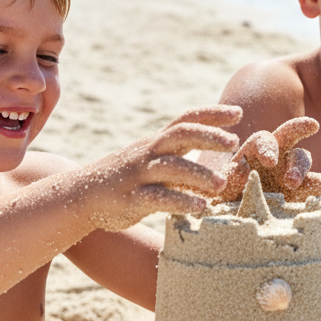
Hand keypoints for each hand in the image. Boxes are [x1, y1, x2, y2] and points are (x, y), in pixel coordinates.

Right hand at [81, 105, 241, 230]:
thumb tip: (217, 150)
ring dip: (199, 174)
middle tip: (234, 143)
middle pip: (181, 135)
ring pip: (171, 167)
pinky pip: (158, 198)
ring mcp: (139, 175)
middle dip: (208, 136)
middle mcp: (149, 153)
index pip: (186, 120)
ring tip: (222, 184)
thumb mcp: (153, 160)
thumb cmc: (129, 178)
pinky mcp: (131, 199)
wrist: (82, 194)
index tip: (238, 112)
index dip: (211, 114)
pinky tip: (200, 207)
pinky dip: (180, 202)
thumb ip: (181, 154)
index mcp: (157, 142)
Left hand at [213, 116, 320, 203]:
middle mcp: (275, 154)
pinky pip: (314, 183)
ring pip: (302, 159)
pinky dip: (318, 184)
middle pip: (290, 134)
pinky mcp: (301, 190)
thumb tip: (240, 171)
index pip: (263, 140)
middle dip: (299, 128)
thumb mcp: (221, 186)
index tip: (269, 162)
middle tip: (308, 130)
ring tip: (294, 182)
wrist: (235, 216)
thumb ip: (228, 177)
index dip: (267, 147)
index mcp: (254, 149)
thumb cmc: (226, 196)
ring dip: (301, 168)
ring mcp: (290, 171)